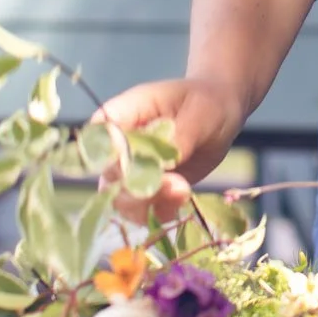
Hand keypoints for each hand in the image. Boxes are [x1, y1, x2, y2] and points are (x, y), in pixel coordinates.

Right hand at [98, 74, 237, 227]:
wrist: (219, 112)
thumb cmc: (206, 102)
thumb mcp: (198, 112)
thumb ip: (179, 136)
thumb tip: (164, 163)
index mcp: (121, 115)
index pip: (98, 140)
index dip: (112, 160)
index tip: (143, 168)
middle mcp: (119, 147)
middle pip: (109, 178)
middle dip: (139, 190)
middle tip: (178, 185)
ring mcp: (130, 171)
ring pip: (122, 201)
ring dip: (151, 205)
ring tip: (184, 192)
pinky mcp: (147, 190)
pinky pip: (142, 212)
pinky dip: (160, 214)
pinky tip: (181, 203)